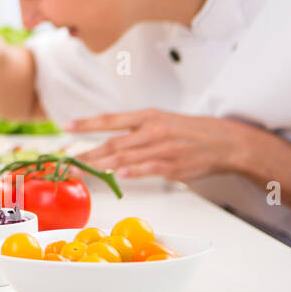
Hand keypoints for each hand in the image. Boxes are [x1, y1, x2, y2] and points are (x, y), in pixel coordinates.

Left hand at [66, 109, 252, 180]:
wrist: (224, 141)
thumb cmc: (190, 131)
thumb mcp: (161, 120)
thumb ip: (135, 129)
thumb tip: (109, 139)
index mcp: (147, 117)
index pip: (110, 119)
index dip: (87, 123)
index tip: (66, 127)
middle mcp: (151, 131)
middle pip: (112, 143)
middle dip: (86, 153)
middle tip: (65, 160)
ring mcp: (161, 149)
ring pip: (124, 157)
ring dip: (100, 165)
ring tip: (80, 170)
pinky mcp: (172, 166)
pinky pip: (147, 169)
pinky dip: (131, 172)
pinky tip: (116, 174)